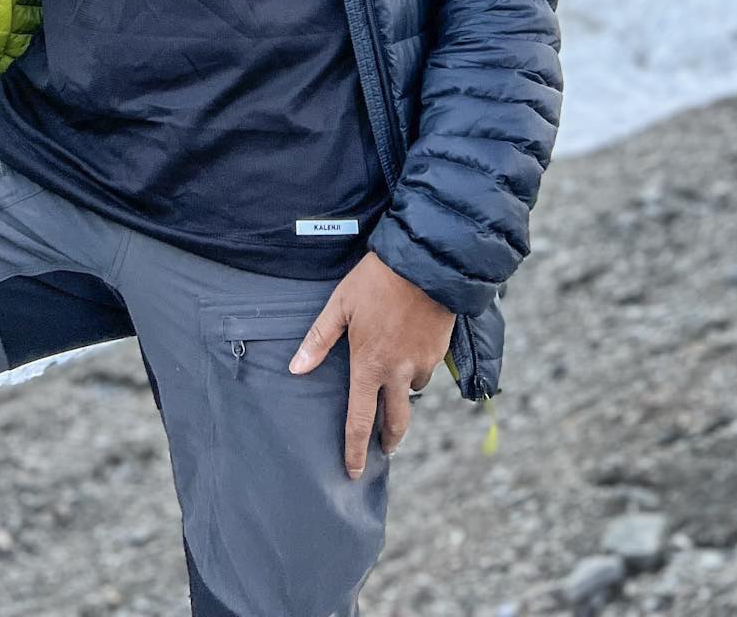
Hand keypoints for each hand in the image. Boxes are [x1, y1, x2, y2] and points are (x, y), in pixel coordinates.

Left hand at [287, 249, 454, 477]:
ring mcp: (422, 364)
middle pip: (396, 421)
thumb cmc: (376, 281)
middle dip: (389, 439)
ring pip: (412, 390)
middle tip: (384, 448)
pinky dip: (416, 367)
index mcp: (369, 366)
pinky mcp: (440, 352)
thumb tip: (295, 368)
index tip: (353, 472)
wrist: (426, 264)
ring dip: (402, 391)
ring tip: (393, 379)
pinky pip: (426, 369)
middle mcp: (398, 373)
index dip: (355, 450)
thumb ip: (319, 339)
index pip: (359, 420)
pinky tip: (410, 349)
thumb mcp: (340, 304)